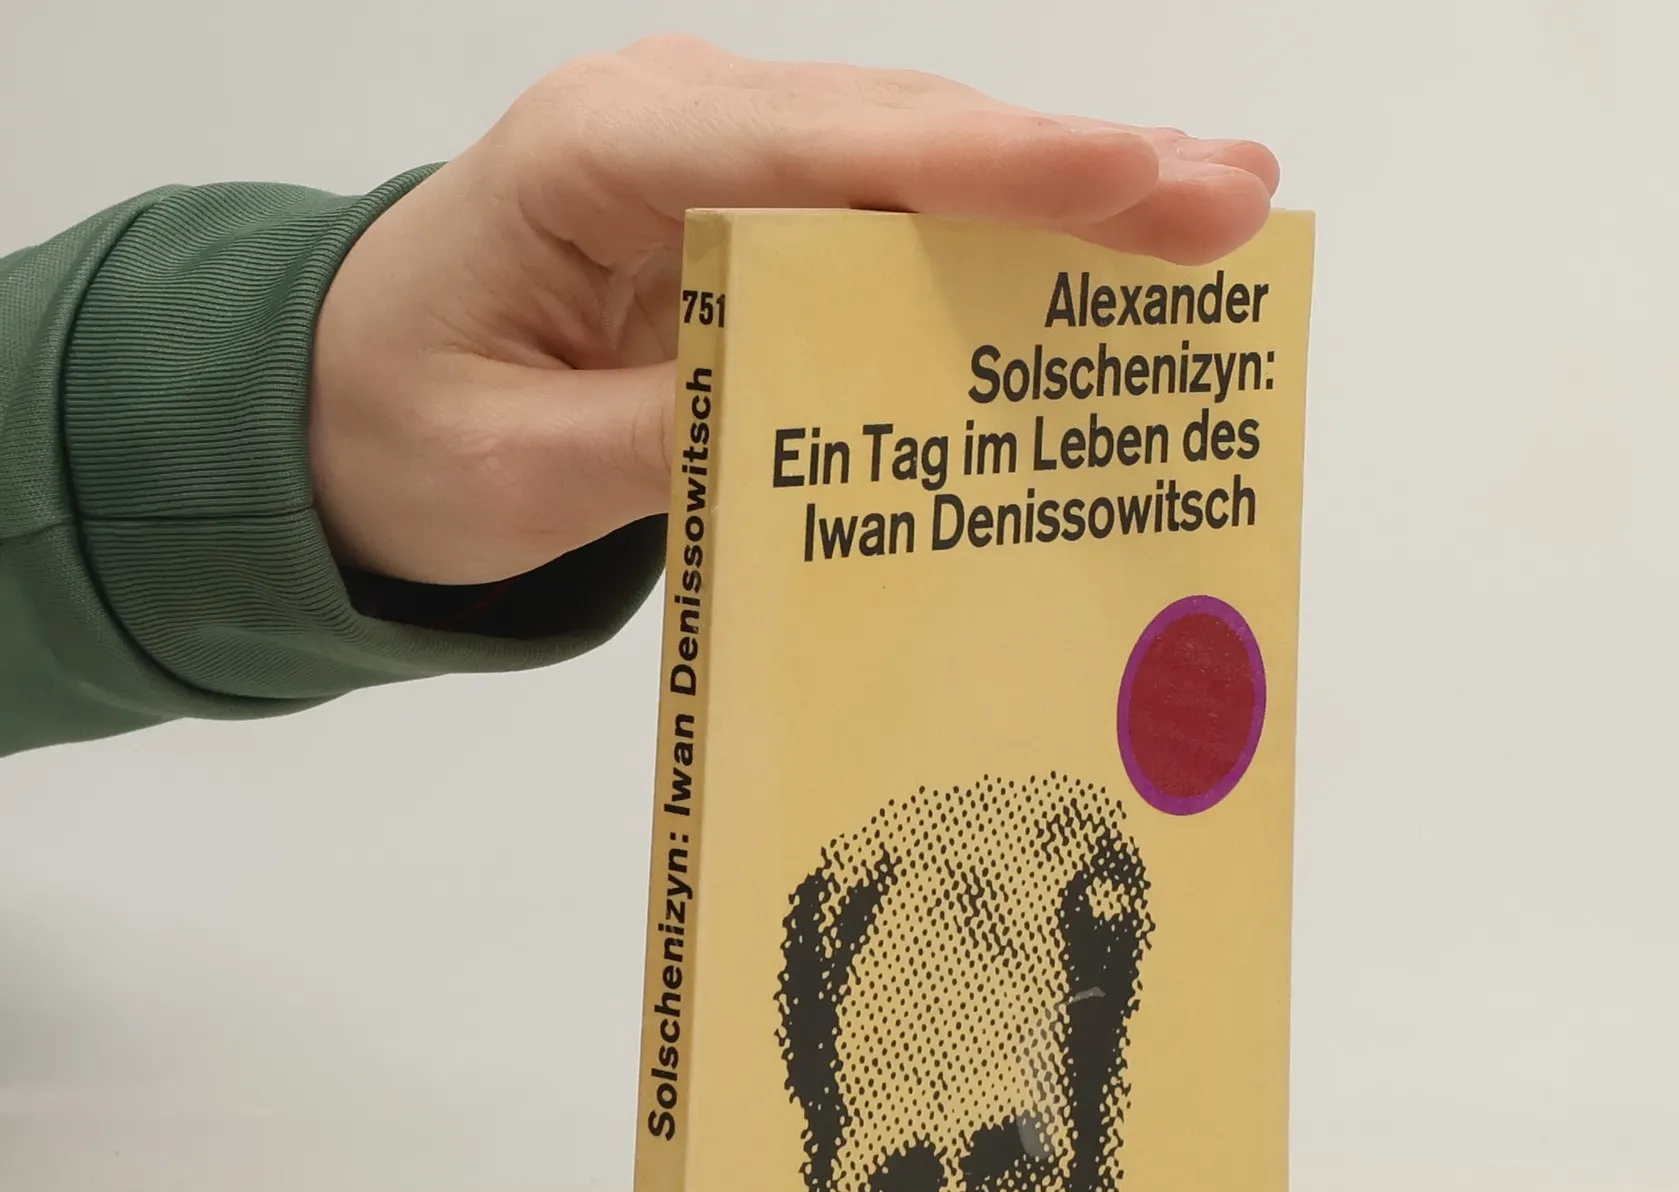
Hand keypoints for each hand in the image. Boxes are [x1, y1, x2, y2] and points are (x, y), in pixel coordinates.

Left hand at [309, 36, 1279, 585]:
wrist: (336, 405)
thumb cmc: (400, 428)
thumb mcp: (511, 471)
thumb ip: (663, 442)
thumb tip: (826, 433)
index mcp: (595, 159)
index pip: (815, 152)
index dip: (980, 169)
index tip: (1126, 179)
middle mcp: (675, 125)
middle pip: (897, 135)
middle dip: (1069, 170)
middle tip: (1232, 197)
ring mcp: (721, 160)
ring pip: (913, 159)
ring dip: (1061, 191)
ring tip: (1212, 208)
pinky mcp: (752, 215)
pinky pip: (888, 213)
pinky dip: (998, 236)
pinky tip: (1102, 248)